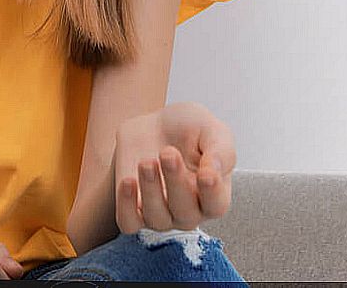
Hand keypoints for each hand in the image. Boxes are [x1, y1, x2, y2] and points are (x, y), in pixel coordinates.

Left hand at [113, 101, 235, 232]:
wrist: (155, 123)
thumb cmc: (190, 129)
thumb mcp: (211, 130)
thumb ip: (220, 152)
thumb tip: (213, 174)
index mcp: (215, 194)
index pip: (216, 206)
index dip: (211, 193)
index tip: (205, 174)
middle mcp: (190, 211)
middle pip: (185, 213)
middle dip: (175, 183)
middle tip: (168, 153)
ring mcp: (162, 213)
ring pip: (157, 218)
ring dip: (150, 191)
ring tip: (147, 162)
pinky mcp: (134, 208)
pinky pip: (129, 222)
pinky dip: (126, 207)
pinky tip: (128, 181)